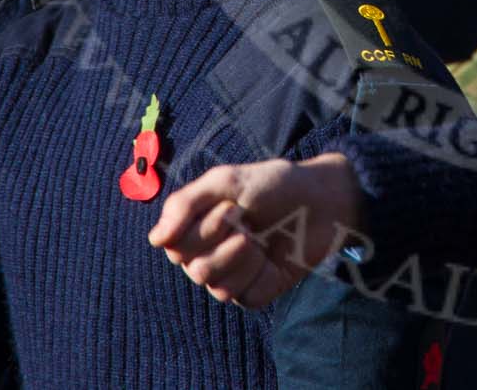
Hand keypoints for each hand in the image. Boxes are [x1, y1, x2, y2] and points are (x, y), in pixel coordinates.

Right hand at [148, 153, 365, 307]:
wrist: (322, 200)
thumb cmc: (274, 185)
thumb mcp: (226, 181)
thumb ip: (184, 204)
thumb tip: (154, 240)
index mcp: (196, 227)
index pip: (171, 244)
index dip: (198, 227)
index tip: (229, 205)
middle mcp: (208, 253)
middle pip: (189, 264)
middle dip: (219, 235)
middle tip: (245, 216)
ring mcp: (230, 274)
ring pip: (210, 282)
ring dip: (237, 254)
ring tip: (258, 236)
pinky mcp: (254, 292)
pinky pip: (238, 295)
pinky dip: (254, 272)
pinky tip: (268, 257)